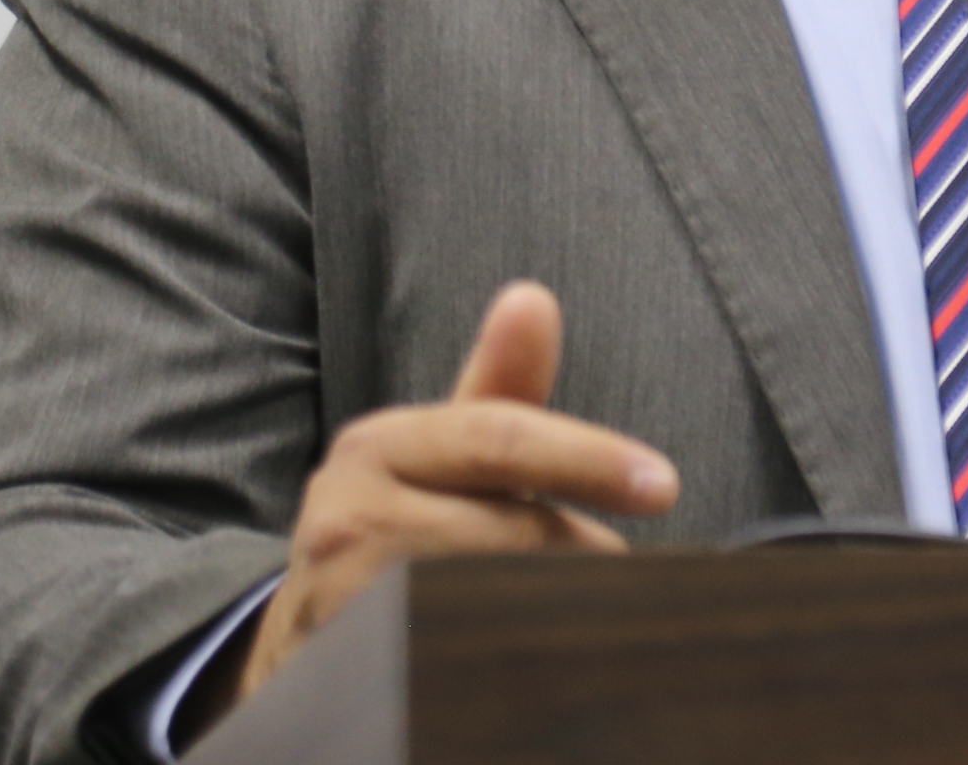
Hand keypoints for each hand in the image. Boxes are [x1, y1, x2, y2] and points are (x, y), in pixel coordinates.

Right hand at [201, 283, 676, 720]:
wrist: (305, 654)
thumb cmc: (399, 536)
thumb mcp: (440, 459)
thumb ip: (499, 390)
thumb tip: (533, 298)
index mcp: (378, 447)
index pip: (499, 439)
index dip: (587, 460)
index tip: (662, 486)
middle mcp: (347, 516)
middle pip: (513, 533)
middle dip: (576, 559)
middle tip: (601, 583)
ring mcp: (338, 599)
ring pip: (499, 599)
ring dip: (552, 614)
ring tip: (552, 622)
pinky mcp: (345, 670)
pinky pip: (462, 658)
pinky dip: (514, 663)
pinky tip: (522, 664)